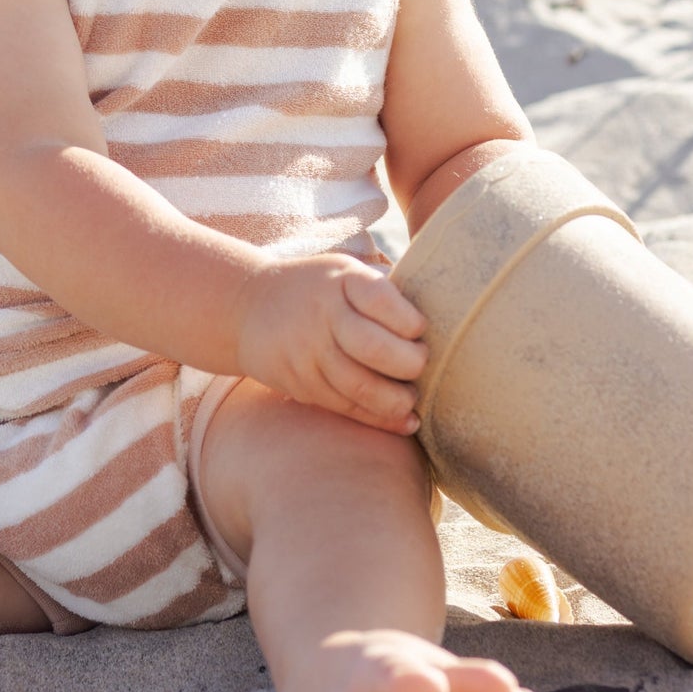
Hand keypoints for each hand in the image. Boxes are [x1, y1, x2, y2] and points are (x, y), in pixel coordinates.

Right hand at [235, 255, 428, 433]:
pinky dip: (381, 420)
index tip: (420, 328)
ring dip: (398, 400)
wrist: (246, 306)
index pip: (381, 300)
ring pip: (361, 387)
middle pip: (374, 349)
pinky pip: (346, 408)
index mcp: (339, 279)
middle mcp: (322, 315)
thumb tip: (445, 314)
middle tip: (422, 365)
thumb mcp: (344, 270)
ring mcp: (308, 352)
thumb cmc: (315, 287)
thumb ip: (383, 289)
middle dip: (410, 363)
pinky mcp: (302, 384)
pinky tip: (405, 421)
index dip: (410, 321)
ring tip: (413, 397)